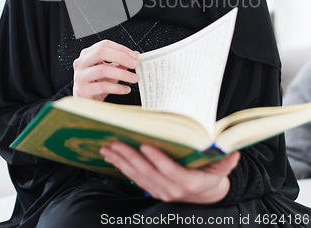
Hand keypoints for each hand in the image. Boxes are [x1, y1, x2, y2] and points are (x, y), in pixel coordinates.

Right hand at [73, 40, 138, 100]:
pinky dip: (117, 88)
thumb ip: (119, 63)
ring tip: (133, 78)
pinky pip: (103, 86)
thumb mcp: (108, 72)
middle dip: (121, 57)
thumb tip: (134, 56)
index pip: (104, 44)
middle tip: (134, 64)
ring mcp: (80, 76)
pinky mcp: (82, 90)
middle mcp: (81, 63)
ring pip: (103, 70)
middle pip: (101, 52)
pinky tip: (126, 89)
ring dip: (122, 74)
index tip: (134, 55)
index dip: (121, 49)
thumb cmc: (95, 85)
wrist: (84, 103)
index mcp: (87, 54)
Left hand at [100, 141, 239, 203]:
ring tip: (107, 148)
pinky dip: (122, 168)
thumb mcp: (221, 171)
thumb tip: (233, 151)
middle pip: (147, 173)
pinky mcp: (152, 190)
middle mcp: (171, 189)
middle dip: (130, 157)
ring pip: (137, 176)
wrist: (206, 198)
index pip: (170, 170)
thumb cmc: (212, 178)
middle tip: (116, 142)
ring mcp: (160, 191)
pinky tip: (112, 157)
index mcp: (188, 183)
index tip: (145, 145)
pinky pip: (134, 179)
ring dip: (121, 162)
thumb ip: (225, 161)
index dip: (157, 159)